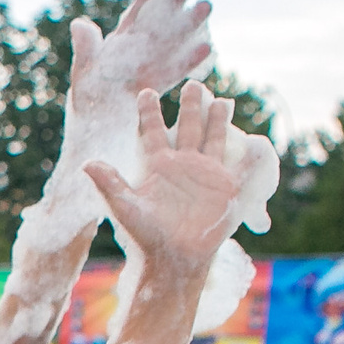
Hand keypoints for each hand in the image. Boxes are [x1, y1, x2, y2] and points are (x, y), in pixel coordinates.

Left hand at [68, 0, 211, 133]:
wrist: (99, 131)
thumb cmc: (87, 102)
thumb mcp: (83, 72)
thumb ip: (86, 48)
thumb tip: (79, 23)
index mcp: (120, 44)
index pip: (134, 16)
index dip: (144, 0)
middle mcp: (140, 51)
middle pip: (160, 21)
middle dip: (174, 1)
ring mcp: (152, 66)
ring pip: (174, 40)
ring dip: (190, 23)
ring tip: (206, 5)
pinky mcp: (161, 84)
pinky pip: (178, 70)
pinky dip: (190, 59)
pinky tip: (207, 47)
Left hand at [83, 84, 239, 277]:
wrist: (174, 259)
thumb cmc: (147, 236)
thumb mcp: (126, 208)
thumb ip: (110, 184)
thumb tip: (87, 163)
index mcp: (157, 166)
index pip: (152, 132)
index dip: (149, 113)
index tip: (145, 91)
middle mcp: (182, 165)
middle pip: (188, 127)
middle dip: (190, 106)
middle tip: (193, 84)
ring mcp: (205, 173)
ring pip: (213, 138)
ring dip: (217, 120)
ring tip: (221, 100)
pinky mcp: (226, 187)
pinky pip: (240, 166)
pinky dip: (249, 154)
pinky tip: (256, 139)